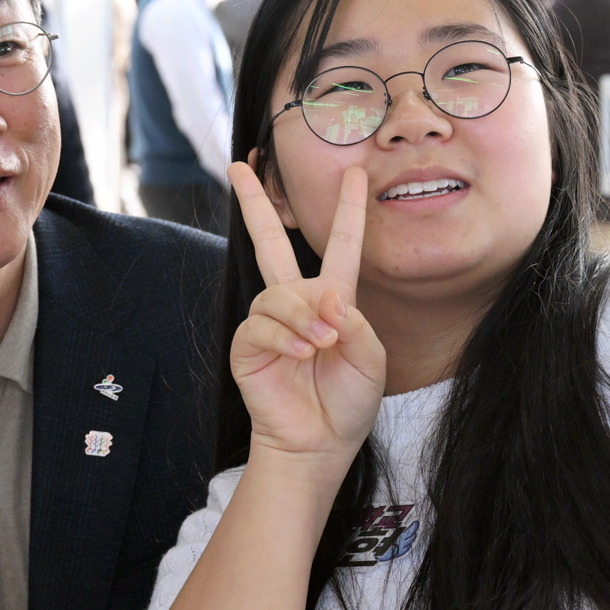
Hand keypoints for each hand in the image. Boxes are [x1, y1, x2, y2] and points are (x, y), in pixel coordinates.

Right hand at [227, 162, 386, 466]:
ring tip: (320, 346)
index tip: (355, 175)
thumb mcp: (371, 359)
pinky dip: (283, 337)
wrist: (319, 442)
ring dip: (302, 318)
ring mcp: (269, 323)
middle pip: (270, 242)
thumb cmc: (348, 402)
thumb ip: (354, 322)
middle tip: (238, 168)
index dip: (349, 210)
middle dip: (255, 203)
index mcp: (333, 301)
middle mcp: (296, 303)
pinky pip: (261, 325)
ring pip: (278, 294)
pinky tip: (300, 354)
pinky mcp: (248, 346)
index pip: (341, 246)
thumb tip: (324, 297)